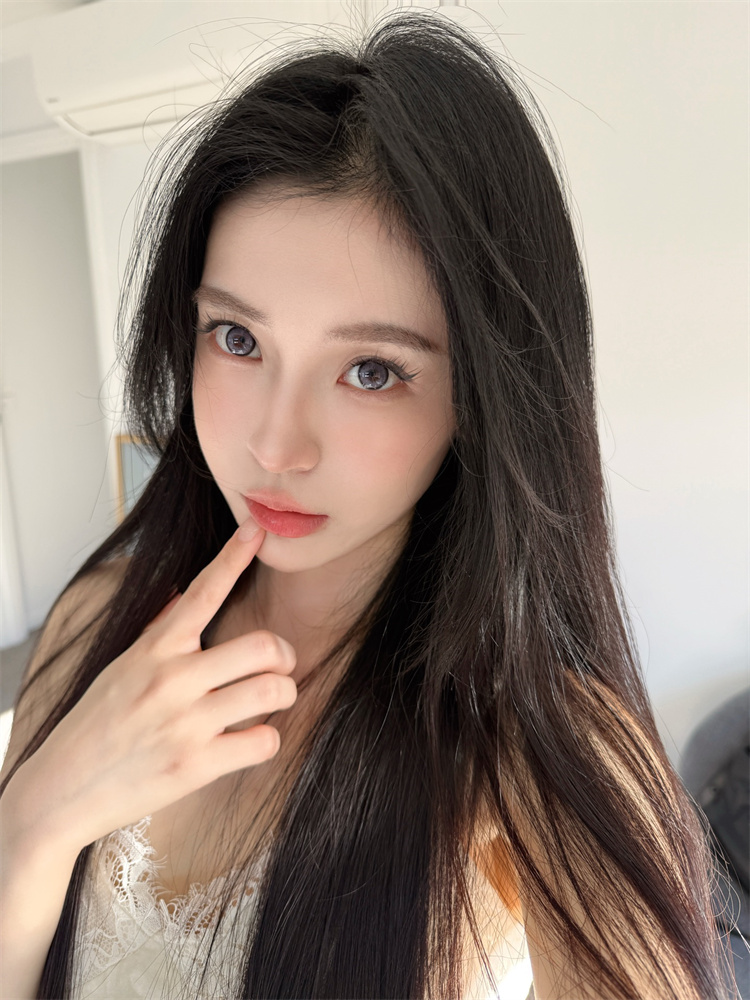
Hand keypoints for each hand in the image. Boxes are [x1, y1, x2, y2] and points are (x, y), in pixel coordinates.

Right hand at [7, 517, 296, 854]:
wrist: (61, 790)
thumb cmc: (96, 724)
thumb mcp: (122, 666)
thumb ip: (158, 630)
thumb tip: (180, 593)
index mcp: (155, 649)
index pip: (204, 591)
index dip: (234, 556)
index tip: (257, 530)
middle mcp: (172, 680)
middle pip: (262, 646)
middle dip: (284, 655)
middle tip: (280, 665)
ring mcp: (185, 724)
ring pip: (272, 691)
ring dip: (284, 694)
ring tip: (271, 701)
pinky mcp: (196, 767)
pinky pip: (264, 741)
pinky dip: (266, 739)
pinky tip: (250, 740)